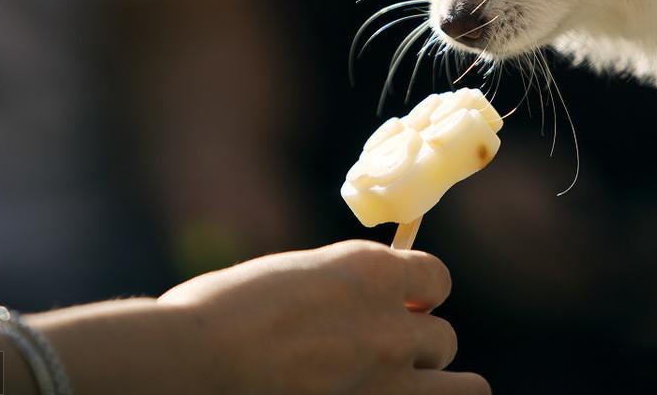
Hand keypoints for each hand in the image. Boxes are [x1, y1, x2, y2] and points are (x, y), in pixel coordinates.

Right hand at [159, 240, 490, 394]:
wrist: (191, 362)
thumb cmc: (217, 316)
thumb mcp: (293, 278)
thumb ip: (341, 290)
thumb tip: (358, 305)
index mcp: (371, 272)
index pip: (438, 279)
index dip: (420, 296)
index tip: (399, 308)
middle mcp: (392, 325)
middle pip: (444, 341)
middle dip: (417, 351)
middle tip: (380, 361)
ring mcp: (388, 381)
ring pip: (465, 390)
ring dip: (434, 389)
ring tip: (400, 392)